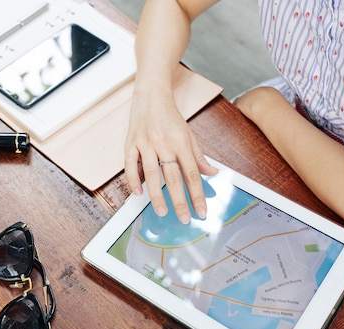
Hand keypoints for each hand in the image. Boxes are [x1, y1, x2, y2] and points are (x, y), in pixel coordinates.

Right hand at [124, 90, 217, 223]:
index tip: (202, 210)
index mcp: (181, 142)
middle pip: (173, 177)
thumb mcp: (188, 134)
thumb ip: (198, 156)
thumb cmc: (170, 116)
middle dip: (180, 200)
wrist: (151, 94)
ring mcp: (146, 143)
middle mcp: (164, 144)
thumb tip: (212, 172)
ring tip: (162, 211)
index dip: (198, 194)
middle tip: (184, 218)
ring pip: (152, 173)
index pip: (192, 173)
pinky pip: (130, 164)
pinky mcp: (131, 143)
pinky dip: (133, 179)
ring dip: (157, 195)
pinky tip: (137, 193)